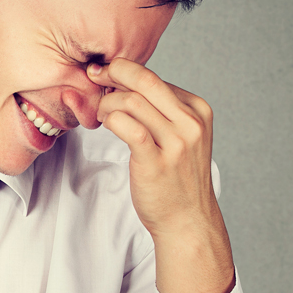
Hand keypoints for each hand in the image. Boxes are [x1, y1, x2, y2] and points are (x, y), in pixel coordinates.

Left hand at [91, 59, 234, 292]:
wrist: (187, 220)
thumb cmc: (177, 178)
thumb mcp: (181, 136)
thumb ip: (162, 111)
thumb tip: (125, 83)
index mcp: (198, 110)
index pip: (157, 78)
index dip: (127, 72)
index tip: (107, 74)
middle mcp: (191, 123)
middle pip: (146, 80)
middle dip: (114, 72)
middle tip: (94, 76)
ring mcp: (176, 143)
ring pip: (132, 101)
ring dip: (108, 102)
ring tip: (101, 113)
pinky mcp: (156, 161)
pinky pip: (127, 126)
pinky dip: (110, 119)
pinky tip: (105, 124)